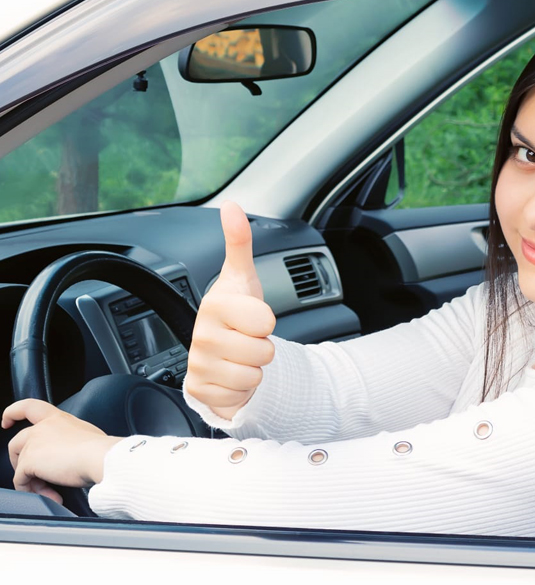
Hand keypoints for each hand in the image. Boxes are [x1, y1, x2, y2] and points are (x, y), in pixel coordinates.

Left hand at [2, 399, 122, 503]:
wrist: (101, 457)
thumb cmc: (101, 449)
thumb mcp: (86, 436)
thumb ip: (70, 439)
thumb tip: (71, 456)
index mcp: (59, 418)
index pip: (29, 407)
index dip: (12, 412)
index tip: (6, 421)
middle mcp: (43, 427)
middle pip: (16, 443)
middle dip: (19, 461)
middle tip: (34, 475)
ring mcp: (34, 442)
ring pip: (19, 465)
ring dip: (32, 481)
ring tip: (50, 490)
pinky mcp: (29, 461)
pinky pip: (20, 480)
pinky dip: (32, 490)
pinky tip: (51, 495)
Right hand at [184, 201, 275, 419]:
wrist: (221, 351)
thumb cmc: (236, 313)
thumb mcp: (244, 278)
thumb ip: (240, 242)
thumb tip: (232, 207)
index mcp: (214, 305)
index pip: (264, 321)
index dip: (266, 322)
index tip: (253, 317)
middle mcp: (201, 335)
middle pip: (262, 352)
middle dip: (262, 347)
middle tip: (247, 339)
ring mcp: (198, 364)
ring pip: (253, 376)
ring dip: (254, 369)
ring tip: (240, 356)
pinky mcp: (199, 391)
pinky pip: (238, 396)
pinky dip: (241, 390)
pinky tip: (231, 375)